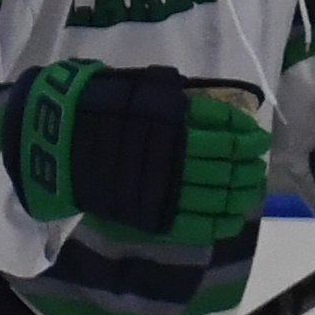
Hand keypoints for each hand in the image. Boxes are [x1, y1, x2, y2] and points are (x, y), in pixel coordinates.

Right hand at [11, 62, 270, 243]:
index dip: (244, 134)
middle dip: (246, 164)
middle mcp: (173, 153)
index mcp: (172, 119)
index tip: (257, 137)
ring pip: (215, 193)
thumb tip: (215, 109)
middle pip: (224, 162)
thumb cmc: (97, 109)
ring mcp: (164, 187)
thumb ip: (175, 100)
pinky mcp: (154, 214)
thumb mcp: (139, 91)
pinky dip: (217, 222)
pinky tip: (231, 218)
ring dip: (239, 192)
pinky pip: (194, 223)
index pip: (221, 128)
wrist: (57, 143)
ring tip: (250, 189)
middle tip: (257, 165)